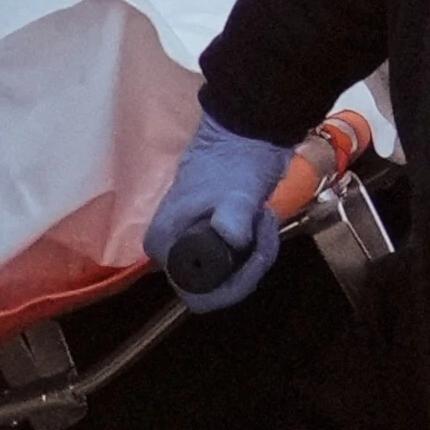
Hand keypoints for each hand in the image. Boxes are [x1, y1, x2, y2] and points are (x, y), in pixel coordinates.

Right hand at [144, 112, 291, 312]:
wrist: (246, 134)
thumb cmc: (236, 161)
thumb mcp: (235, 194)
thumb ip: (231, 219)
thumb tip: (231, 240)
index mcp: (164, 244)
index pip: (196, 294)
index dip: (232, 284)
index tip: (253, 255)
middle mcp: (170, 250)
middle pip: (214, 289)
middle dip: (248, 268)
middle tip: (264, 233)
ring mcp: (188, 245)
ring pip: (227, 276)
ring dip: (254, 256)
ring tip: (263, 221)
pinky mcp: (206, 239)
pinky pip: (232, 262)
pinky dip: (253, 249)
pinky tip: (259, 223)